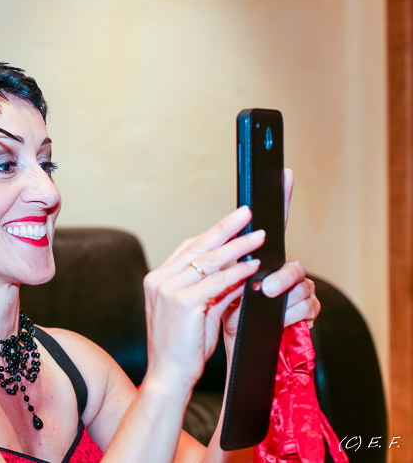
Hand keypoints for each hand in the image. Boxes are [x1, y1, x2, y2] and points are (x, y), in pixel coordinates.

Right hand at [142, 206, 261, 389]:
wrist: (168, 376)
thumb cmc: (183, 348)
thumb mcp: (197, 312)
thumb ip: (213, 290)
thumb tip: (240, 270)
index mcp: (157, 279)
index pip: (188, 248)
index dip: (213, 233)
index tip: (234, 222)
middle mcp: (159, 280)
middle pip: (198, 246)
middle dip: (226, 228)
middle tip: (248, 214)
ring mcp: (169, 289)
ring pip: (210, 260)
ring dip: (239, 247)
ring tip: (259, 237)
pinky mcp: (183, 302)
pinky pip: (218, 281)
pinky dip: (238, 272)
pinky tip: (254, 266)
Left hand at [221, 168, 320, 345]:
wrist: (232, 349)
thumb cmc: (221, 318)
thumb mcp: (216, 287)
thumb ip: (222, 266)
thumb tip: (216, 243)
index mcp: (260, 262)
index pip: (274, 227)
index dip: (282, 200)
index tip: (284, 174)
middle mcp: (281, 272)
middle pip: (291, 263)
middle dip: (280, 276)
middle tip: (263, 289)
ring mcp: (296, 291)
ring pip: (301, 285)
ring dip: (283, 297)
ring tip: (268, 303)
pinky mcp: (304, 313)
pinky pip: (308, 307)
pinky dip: (292, 315)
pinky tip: (282, 319)